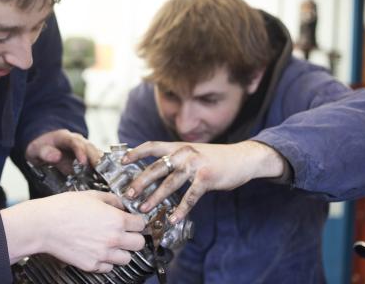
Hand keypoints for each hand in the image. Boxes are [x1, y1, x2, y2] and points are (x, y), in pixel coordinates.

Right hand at [1, 190, 145, 272]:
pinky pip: (108, 268)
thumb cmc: (64, 208)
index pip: (141, 224)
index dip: (137, 221)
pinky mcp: (91, 265)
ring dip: (122, 251)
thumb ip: (111, 199)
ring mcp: (103, 254)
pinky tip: (99, 251)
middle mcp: (113, 239)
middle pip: (140, 244)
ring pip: (127, 259)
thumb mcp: (91, 195)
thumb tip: (121, 204)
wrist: (44, 224)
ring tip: (111, 243)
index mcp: (115, 220)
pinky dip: (106, 261)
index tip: (133, 221)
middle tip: (125, 232)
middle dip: (134, 237)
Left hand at [26, 129, 101, 173]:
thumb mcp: (37, 150)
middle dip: (95, 158)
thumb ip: (45, 153)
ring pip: (96, 154)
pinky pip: (96, 162)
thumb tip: (56, 156)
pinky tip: (103, 179)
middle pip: (89, 147)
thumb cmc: (40, 149)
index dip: (80, 151)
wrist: (43, 149)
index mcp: (64, 137)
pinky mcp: (87, 158)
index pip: (75, 142)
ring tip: (105, 176)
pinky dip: (100, 169)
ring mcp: (84, 149)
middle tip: (100, 171)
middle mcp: (77, 141)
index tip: (83, 162)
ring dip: (101, 164)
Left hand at [122, 140, 284, 223]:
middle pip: (156, 167)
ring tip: (144, 208)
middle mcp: (184, 153)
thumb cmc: (214, 158)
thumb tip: (155, 171)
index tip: (122, 161)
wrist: (243, 157)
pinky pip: (190, 196)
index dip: (136, 153)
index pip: (152, 146)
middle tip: (128, 194)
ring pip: (170, 182)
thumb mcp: (192, 152)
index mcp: (178, 146)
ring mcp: (195, 165)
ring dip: (156, 197)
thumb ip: (175, 158)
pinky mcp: (207, 177)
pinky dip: (181, 209)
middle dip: (140, 181)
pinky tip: (173, 218)